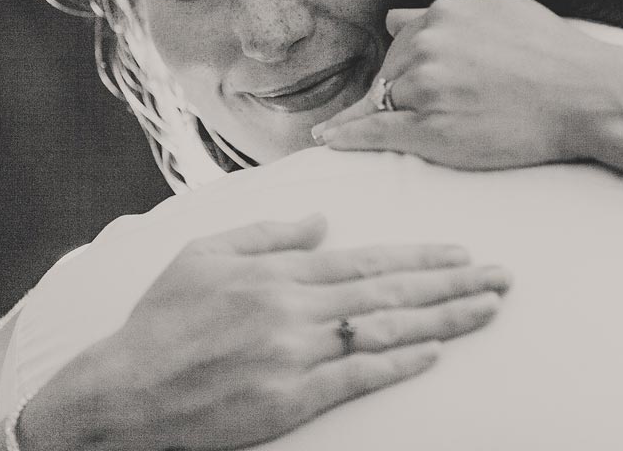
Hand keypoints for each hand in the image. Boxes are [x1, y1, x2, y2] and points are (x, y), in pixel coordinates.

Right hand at [20, 215, 509, 450]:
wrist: (120, 394)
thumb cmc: (161, 321)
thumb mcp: (203, 255)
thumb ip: (268, 234)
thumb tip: (322, 221)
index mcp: (277, 273)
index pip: (367, 260)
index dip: (420, 256)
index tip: (463, 252)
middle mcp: (293, 309)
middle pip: (389, 292)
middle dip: (452, 284)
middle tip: (502, 278)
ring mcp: (293, 356)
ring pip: (383, 331)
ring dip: (442, 320)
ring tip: (486, 311)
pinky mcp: (287, 401)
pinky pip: (354, 378)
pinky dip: (396, 364)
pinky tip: (432, 353)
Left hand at [313, 0, 622, 168]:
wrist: (586, 94)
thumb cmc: (553, 54)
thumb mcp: (500, 12)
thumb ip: (448, 14)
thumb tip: (396, 17)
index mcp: (444, 14)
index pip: (404, 41)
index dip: (410, 67)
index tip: (410, 84)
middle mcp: (428, 44)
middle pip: (391, 72)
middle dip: (402, 91)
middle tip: (436, 111)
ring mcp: (427, 87)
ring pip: (385, 101)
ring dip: (387, 114)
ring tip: (397, 128)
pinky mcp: (430, 128)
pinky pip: (375, 131)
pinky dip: (348, 136)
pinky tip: (328, 140)